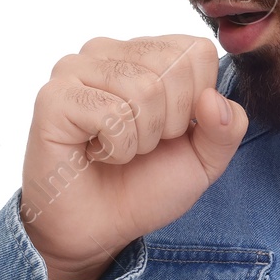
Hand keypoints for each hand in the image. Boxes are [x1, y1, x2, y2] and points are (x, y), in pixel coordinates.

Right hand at [19, 35, 247, 279]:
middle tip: (141, 144)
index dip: (197, 103)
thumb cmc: (146, 186)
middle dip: (170, 123)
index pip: (199, 51)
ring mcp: (75, 69)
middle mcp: (108, 51)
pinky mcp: (53, 97)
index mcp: (145, 53)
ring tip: (118, 149)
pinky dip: (116, 148)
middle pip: (175, 67)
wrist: (99, 228)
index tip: (169, 130)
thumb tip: (213, 99)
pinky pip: (111, 114)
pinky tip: (96, 153)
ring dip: (141, 138)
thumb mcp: (204, 159)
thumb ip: (227, 127)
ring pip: (145, 88)